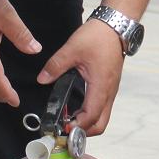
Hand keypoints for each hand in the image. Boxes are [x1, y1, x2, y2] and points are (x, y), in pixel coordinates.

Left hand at [38, 17, 125, 135]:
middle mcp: (108, 92)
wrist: (115, 26)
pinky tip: (75, 108)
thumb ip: (55, 66)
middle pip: (100, 125)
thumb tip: (42, 79)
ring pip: (102, 118)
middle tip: (64, 129)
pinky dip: (89, 114)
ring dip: (86, 123)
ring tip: (67, 120)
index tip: (62, 128)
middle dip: (83, 132)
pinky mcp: (109, 87)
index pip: (91, 116)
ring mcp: (110, 91)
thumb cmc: (98, 37)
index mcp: (100, 86)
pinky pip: (102, 108)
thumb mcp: (72, 49)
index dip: (77, 127)